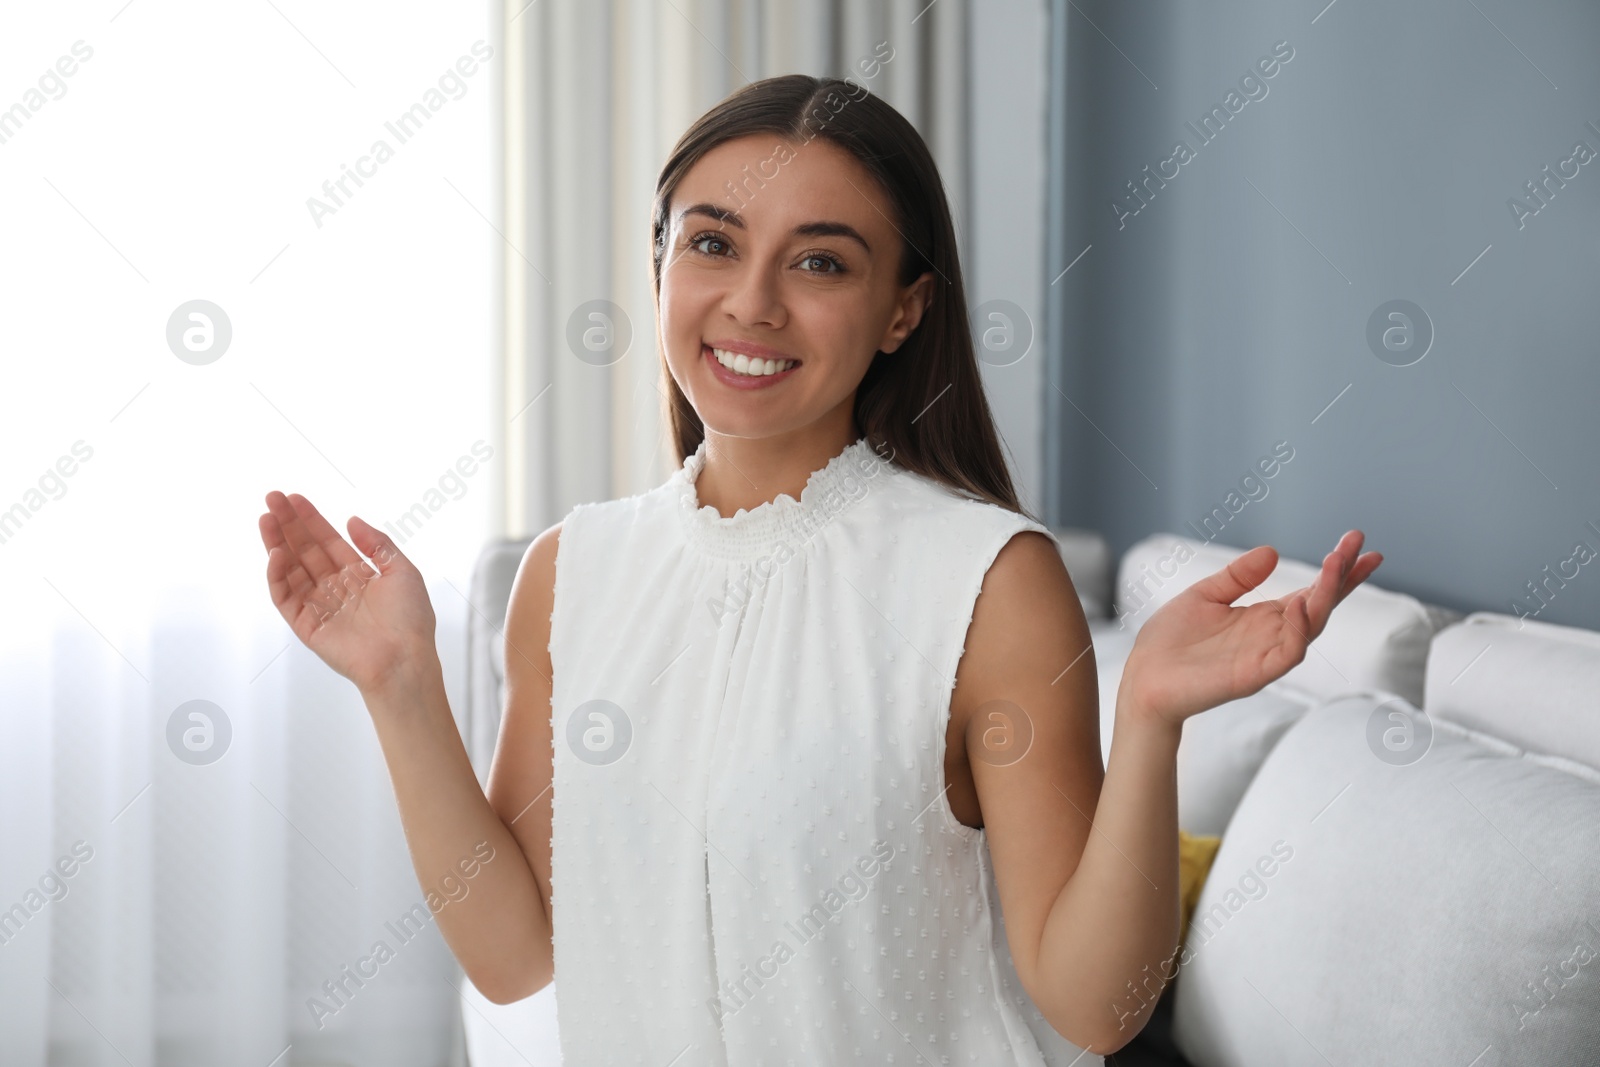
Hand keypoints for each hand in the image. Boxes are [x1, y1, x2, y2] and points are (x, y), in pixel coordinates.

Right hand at [258, 491, 439, 695]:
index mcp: (358, 576)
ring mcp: (318, 606)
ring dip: (277, 543)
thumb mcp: (402, 571)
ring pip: (290, 569)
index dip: (312, 519)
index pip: (328, 541)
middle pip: (305, 550)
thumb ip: (377, 544)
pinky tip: (276, 553)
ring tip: (266, 518)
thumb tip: (352, 520)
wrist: (404, 660)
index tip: (294, 498)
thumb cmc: (411, 620)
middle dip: (289, 524)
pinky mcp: (305, 625)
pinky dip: (277, 575)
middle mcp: (335, 589)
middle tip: (272, 498)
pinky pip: (285, 597)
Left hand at [1119, 530, 1382, 728]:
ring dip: (1327, 596)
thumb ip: (1237, 577)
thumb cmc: (1170, 642)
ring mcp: (1266, 656)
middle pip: (1321, 605)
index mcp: (1264, 618)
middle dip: (1342, 577)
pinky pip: (1288, 653)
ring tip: (1336, 564)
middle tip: (1359, 546)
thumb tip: (1273, 551)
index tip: (1358, 542)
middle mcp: (1272, 636)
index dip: (1337, 571)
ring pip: (1311, 626)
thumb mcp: (1204, 595)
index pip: (1312, 592)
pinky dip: (1301, 630)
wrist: (1142, 679)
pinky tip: (1303, 604)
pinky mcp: (1254, 675)